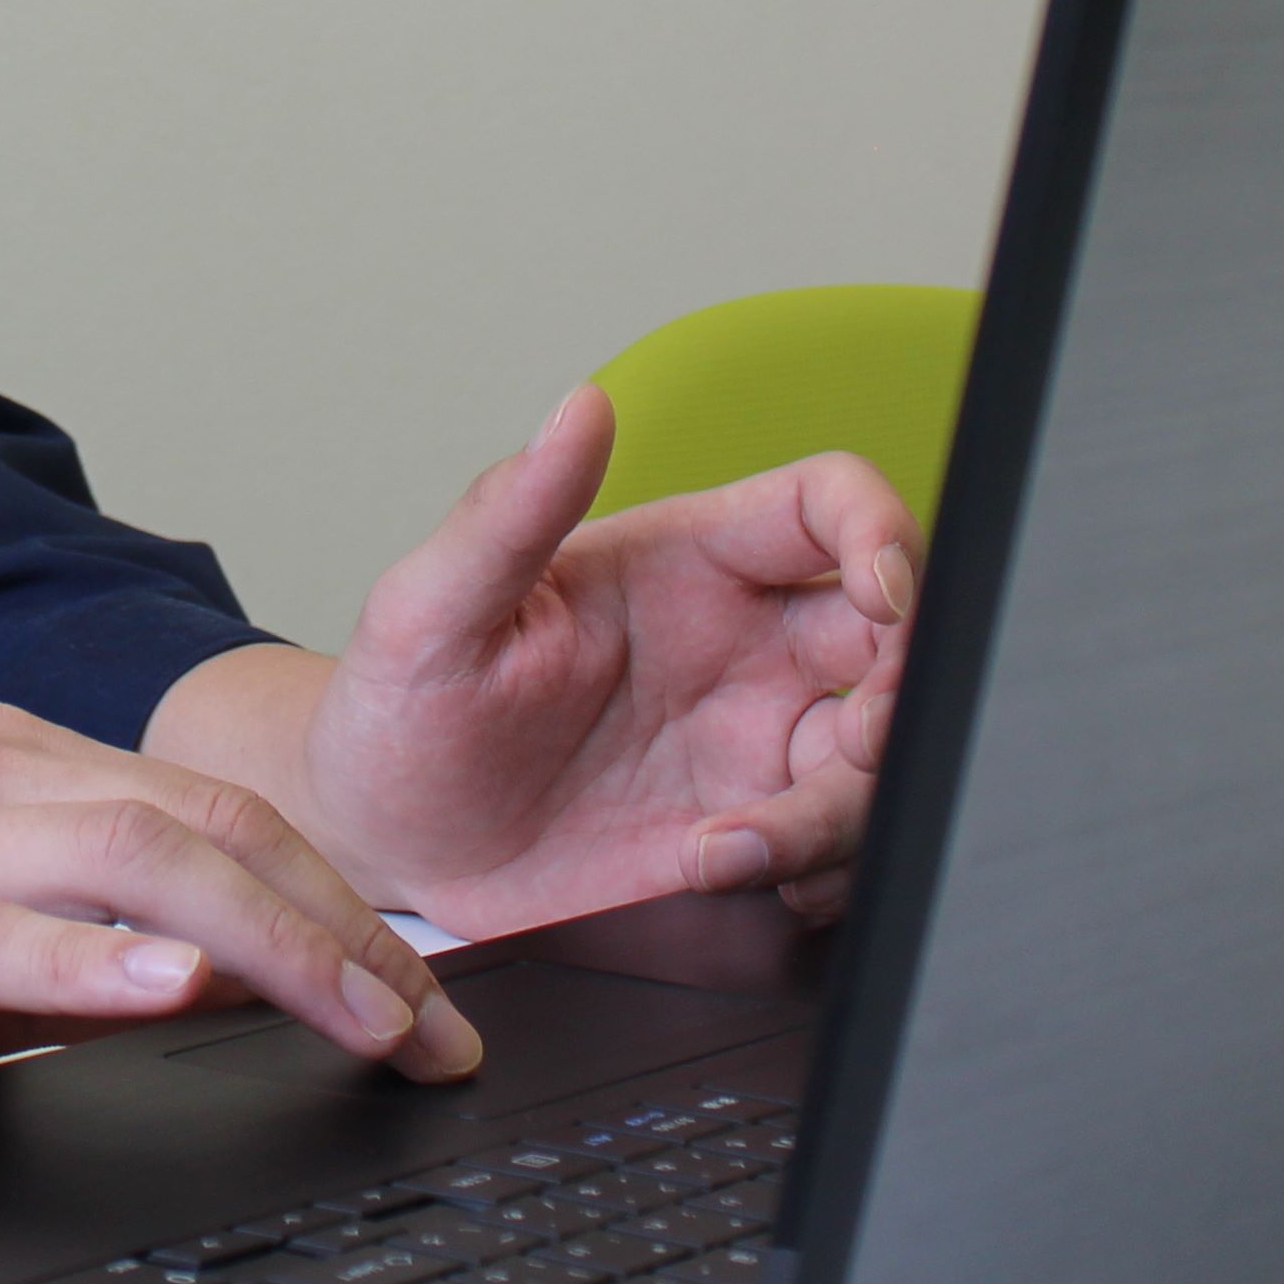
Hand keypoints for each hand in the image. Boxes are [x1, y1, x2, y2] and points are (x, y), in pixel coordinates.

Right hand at [0, 703, 481, 1154]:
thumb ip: (85, 950)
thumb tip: (239, 987)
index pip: (213, 811)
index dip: (339, 902)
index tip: (426, 1003)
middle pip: (202, 820)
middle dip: (343, 929)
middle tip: (433, 1031)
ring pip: (132, 854)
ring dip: (271, 939)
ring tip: (362, 1017)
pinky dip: (94, 955)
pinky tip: (172, 985)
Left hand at [262, 386, 918, 934]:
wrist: (383, 837)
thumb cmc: (399, 703)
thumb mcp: (429, 608)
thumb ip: (506, 513)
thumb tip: (578, 407)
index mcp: (684, 562)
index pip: (827, 506)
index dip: (883, 535)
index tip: (880, 598)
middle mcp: (740, 645)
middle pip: (895, 637)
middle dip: (900, 690)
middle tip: (844, 745)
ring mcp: (749, 745)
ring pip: (878, 756)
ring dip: (841, 809)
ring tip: (728, 849)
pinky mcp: (744, 836)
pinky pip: (838, 849)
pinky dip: (820, 873)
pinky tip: (730, 876)